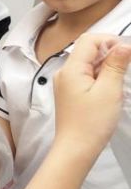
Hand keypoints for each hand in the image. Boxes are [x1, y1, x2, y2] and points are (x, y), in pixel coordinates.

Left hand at [53, 34, 130, 152]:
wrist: (75, 148)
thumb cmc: (92, 121)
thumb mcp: (109, 90)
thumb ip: (116, 65)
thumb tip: (124, 45)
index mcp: (70, 69)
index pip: (89, 40)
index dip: (109, 41)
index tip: (127, 54)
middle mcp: (64, 73)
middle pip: (87, 51)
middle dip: (110, 54)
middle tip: (126, 70)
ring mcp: (66, 83)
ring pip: (88, 64)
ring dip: (106, 67)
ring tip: (119, 81)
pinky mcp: (70, 93)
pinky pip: (86, 76)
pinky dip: (100, 77)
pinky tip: (110, 89)